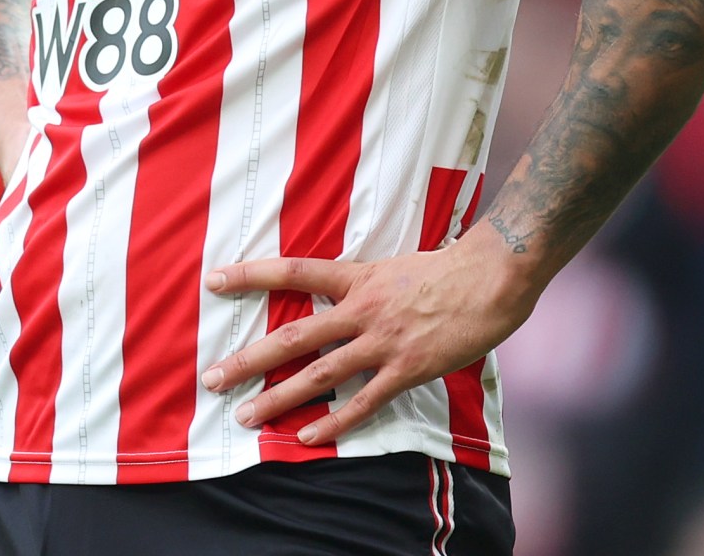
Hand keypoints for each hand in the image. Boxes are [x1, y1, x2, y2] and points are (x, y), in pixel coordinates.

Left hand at [199, 233, 536, 446]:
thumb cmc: (446, 269)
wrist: (491, 277)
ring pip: (319, 374)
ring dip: (279, 398)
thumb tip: (333, 296)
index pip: (291, 272)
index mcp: (355, 278)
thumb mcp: (391, 265)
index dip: (250, 275)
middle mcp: (360, 309)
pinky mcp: (406, 369)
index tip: (213, 280)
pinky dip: (334, 422)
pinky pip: (363, 401)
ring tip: (246, 416)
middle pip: (292, 336)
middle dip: (248, 359)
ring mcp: (382, 341)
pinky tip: (307, 438)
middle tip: (212, 378)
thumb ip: (360, 284)